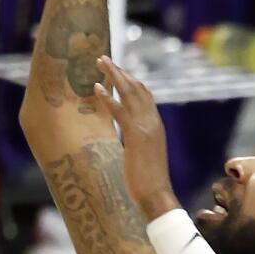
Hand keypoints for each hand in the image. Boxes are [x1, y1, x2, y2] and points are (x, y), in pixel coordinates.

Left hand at [93, 56, 175, 221]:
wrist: (157, 195)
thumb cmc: (149, 180)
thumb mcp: (146, 154)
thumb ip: (141, 141)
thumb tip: (134, 139)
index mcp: (155, 125)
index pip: (144, 95)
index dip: (130, 80)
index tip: (117, 70)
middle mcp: (153, 122)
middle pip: (137, 88)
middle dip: (120, 71)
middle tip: (104, 58)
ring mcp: (146, 128)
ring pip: (129, 93)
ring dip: (114, 75)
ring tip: (100, 62)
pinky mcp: (136, 136)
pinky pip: (120, 112)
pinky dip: (108, 98)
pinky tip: (97, 88)